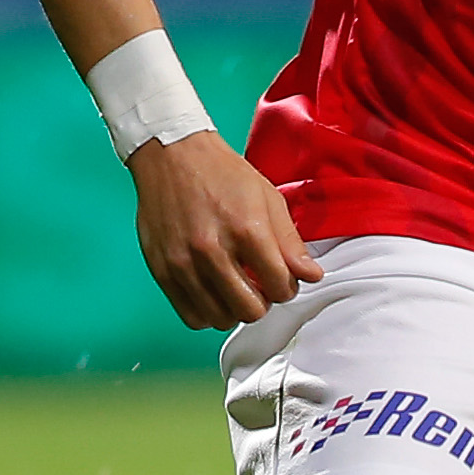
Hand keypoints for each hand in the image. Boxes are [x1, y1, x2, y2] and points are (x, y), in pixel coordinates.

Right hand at [133, 132, 319, 330]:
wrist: (173, 156)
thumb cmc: (221, 173)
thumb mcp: (268, 198)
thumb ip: (290, 242)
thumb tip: (311, 275)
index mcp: (246, 229)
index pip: (280, 286)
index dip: (288, 288)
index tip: (283, 280)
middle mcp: (213, 249)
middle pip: (251, 310)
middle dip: (264, 302)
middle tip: (261, 287)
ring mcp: (184, 263)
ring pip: (221, 318)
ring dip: (236, 310)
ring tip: (237, 290)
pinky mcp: (162, 270)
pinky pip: (191, 316)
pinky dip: (208, 314)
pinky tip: (215, 294)